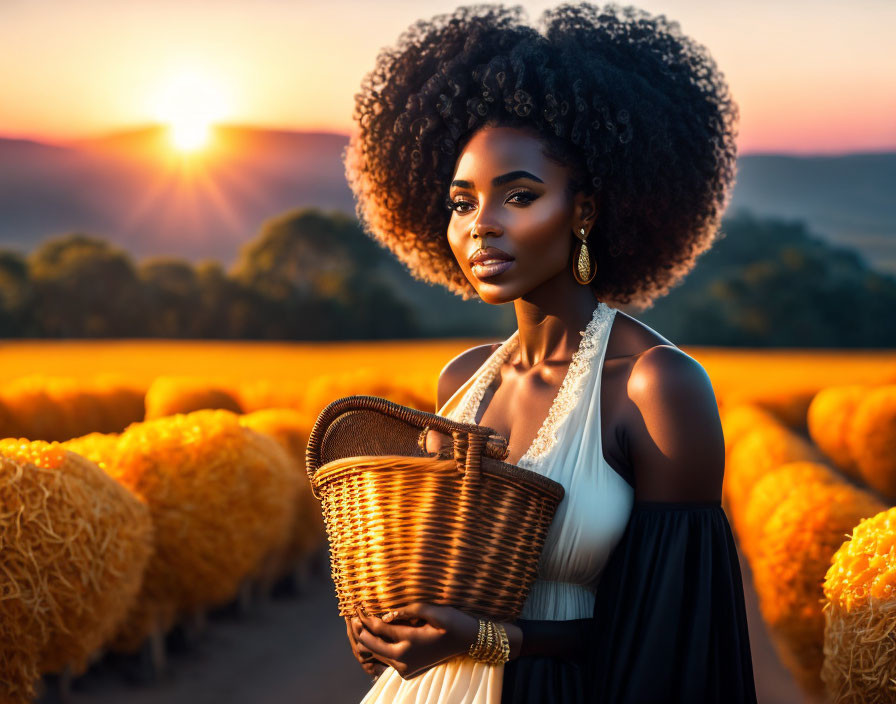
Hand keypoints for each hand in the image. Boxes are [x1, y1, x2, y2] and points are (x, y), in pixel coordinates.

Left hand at [353, 603, 478, 679]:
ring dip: (368, 639)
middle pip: (371, 645)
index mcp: (410, 642)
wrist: (467, 642)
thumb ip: (409, 610)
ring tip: (362, 623)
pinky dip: (378, 647)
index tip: (357, 605)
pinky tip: (377, 634)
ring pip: (376, 654)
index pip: (378, 628)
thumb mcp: (434, 611)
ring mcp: (405, 668)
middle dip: (360, 630)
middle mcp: (404, 659)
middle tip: (354, 615)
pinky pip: (386, 659)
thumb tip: (386, 616)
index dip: (365, 616)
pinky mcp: (406, 671)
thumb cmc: (452, 622)